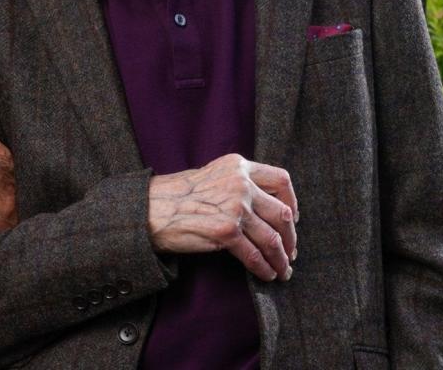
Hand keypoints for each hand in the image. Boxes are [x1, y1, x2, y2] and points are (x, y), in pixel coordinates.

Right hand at [147, 153, 298, 281]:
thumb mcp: (212, 176)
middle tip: (290, 253)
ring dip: (280, 259)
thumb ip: (238, 183)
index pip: (281, 180)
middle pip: (282, 213)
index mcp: (238, 166)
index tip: (292, 219)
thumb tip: (265, 208)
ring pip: (272, 238)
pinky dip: (264, 268)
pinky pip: (255, 255)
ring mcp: (234, 207)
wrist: (149, 208)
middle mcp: (240, 183)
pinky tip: (266, 275)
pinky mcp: (226, 231)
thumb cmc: (176, 195)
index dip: (292, 202)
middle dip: (290, 238)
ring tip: (282, 271)